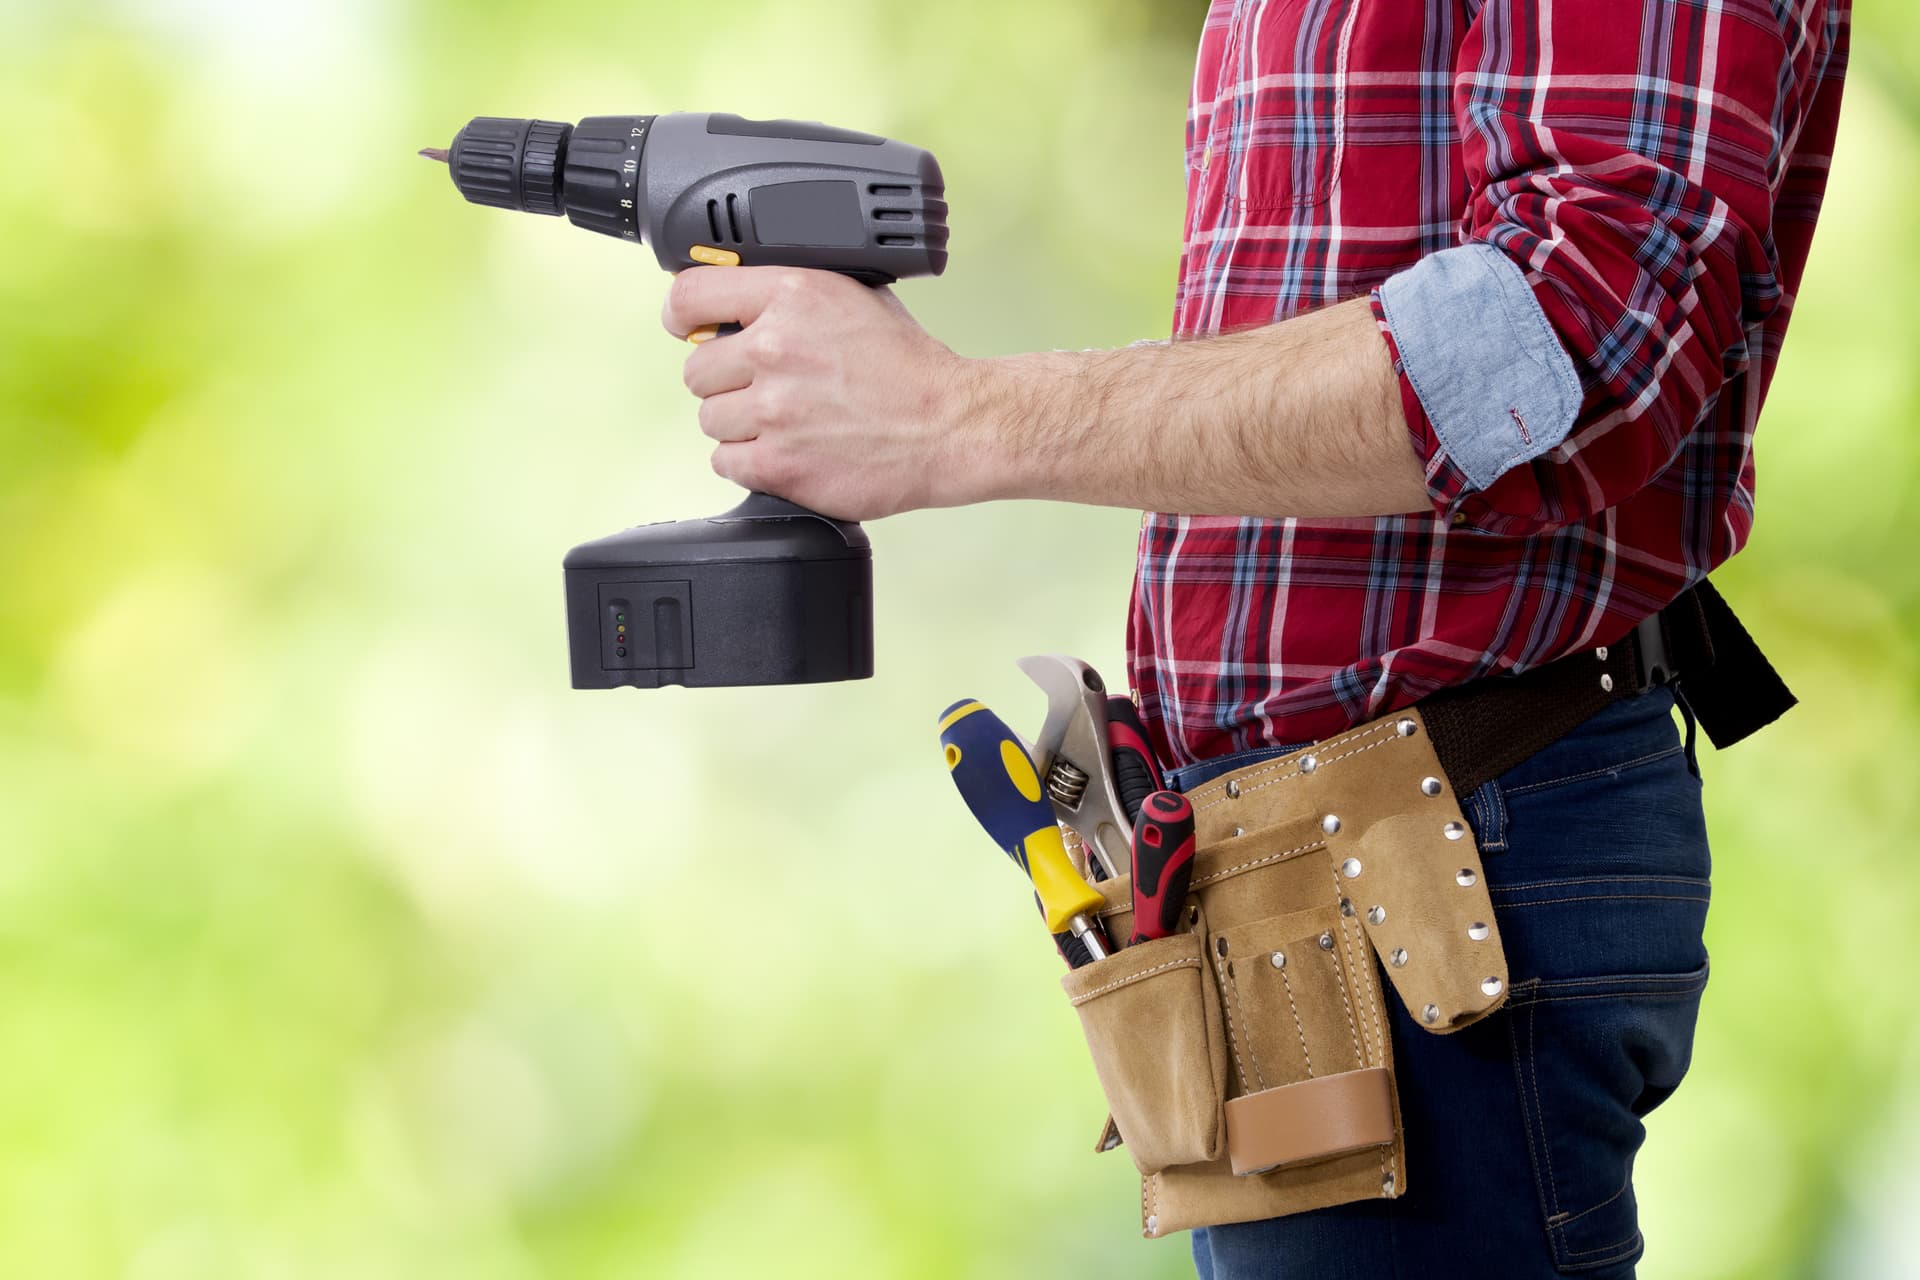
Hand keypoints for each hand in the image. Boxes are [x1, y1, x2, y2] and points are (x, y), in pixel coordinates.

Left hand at [662, 266, 983, 519]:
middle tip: (767, 389)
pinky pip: (725, 462)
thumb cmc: (909, 366)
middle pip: (696, 370)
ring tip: (787, 422)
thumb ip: (790, 294)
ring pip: (710, 419)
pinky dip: (749, 462)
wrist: (950, 426)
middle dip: (726, 381)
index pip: (688, 296)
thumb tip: (736, 299)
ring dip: (740, 425)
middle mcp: (774, 347)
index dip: (682, 316)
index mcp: (791, 294)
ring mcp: (773, 409)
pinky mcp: (778, 462)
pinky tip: (788, 450)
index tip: (689, 329)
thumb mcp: (854, 295)